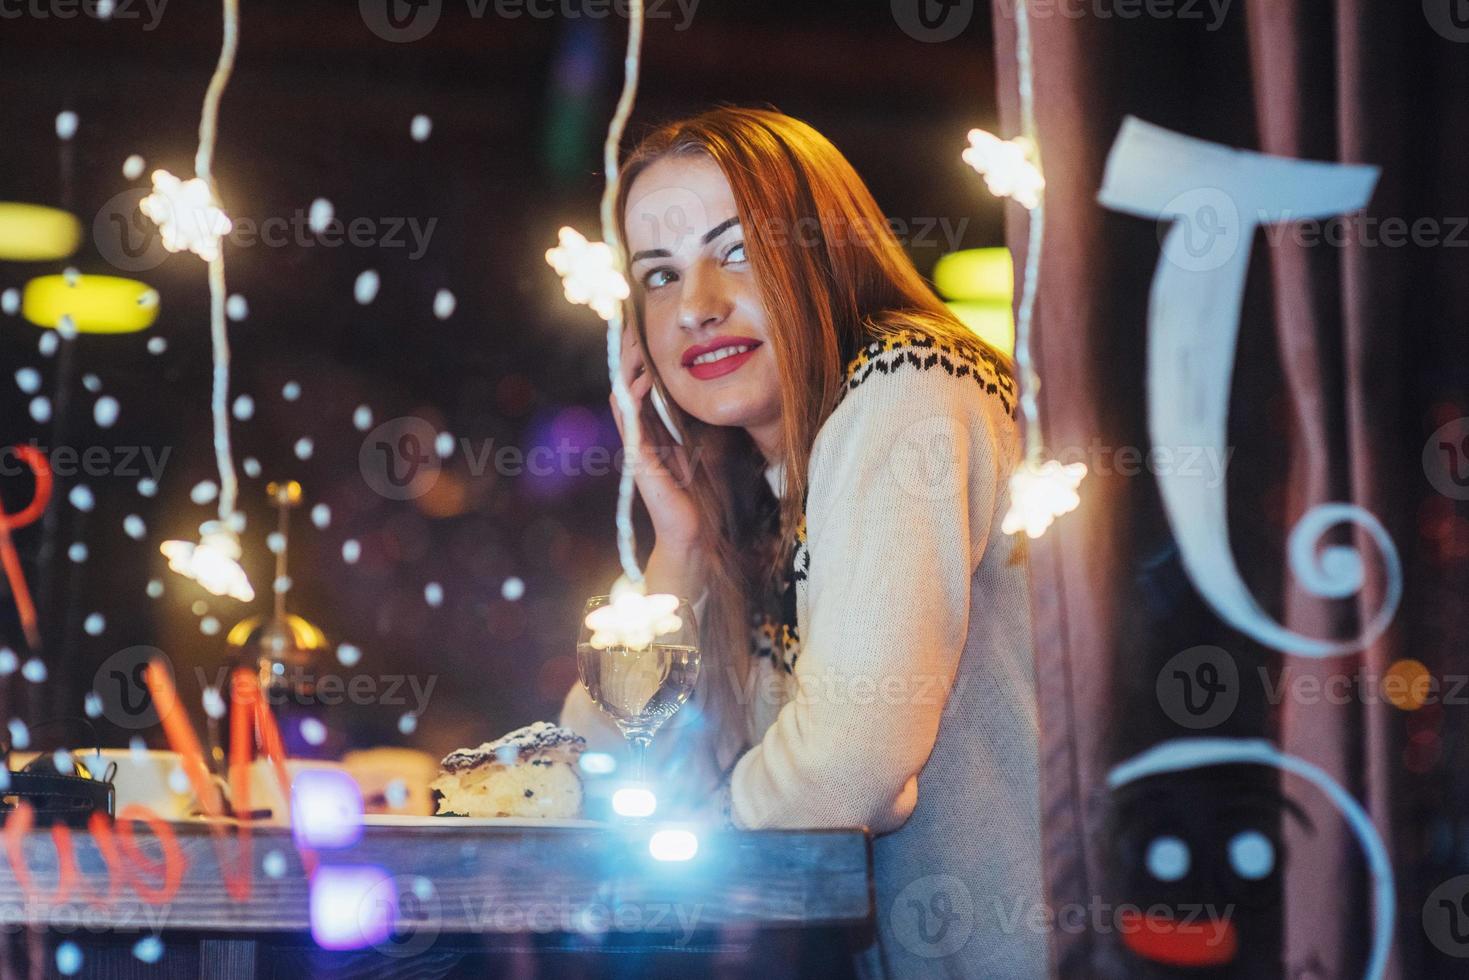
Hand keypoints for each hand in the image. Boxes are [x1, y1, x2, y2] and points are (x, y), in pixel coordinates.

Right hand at [611, 327, 702, 555]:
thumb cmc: (704, 494)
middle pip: (627, 386)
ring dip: (627, 370)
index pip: (643, 386)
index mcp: (656, 431)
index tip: (644, 329)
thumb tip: (716, 391)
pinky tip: (639, 380)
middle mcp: (642, 436)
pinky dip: (633, 399)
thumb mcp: (708, 445)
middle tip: (632, 325)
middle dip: (629, 356)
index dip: (641, 358)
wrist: (698, 534)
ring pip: (623, 399)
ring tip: (634, 343)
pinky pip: (631, 423)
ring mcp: (637, 447)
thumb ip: (703, 420)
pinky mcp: (639, 461)